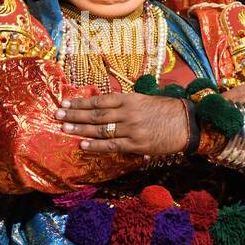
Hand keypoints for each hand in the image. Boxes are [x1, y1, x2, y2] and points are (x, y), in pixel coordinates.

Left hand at [55, 92, 188, 156]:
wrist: (187, 123)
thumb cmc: (166, 110)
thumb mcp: (145, 100)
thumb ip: (125, 103)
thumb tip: (104, 107)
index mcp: (129, 99)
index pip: (99, 100)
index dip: (81, 102)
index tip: (65, 102)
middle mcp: (128, 112)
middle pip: (96, 114)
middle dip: (74, 114)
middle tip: (57, 114)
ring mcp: (132, 129)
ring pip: (101, 129)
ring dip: (80, 129)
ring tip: (64, 128)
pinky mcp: (137, 144)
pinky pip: (112, 145)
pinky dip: (96, 145)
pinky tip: (82, 144)